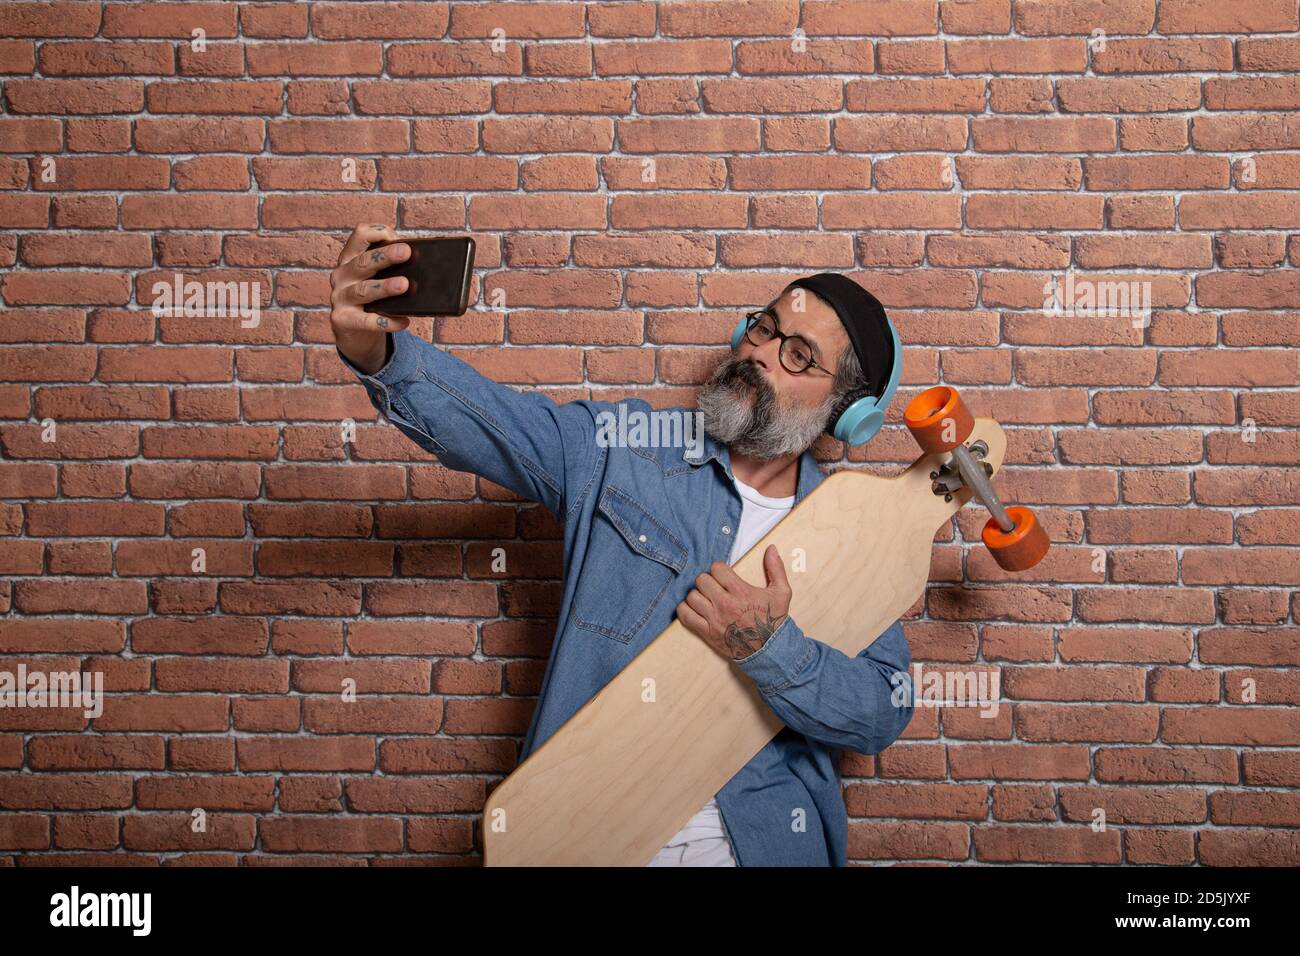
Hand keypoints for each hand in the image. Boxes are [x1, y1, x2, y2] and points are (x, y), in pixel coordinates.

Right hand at [330, 223, 410, 371]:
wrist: (353, 332)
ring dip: (384, 287)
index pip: (359, 235)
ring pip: (363, 290)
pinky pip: (365, 321)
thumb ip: (391, 268)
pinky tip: (402, 322)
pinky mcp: (343, 320)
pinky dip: (385, 321)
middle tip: (406, 252)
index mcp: (351, 258)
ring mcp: (340, 298)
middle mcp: (342, 275)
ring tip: (404, 285)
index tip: (395, 236)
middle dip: (385, 256)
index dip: (376, 232)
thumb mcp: (375, 278)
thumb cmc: (372, 299)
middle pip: (363, 262)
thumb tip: (426, 266)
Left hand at [676, 544, 792, 660]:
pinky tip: (694, 608)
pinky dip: (685, 609)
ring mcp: (714, 619)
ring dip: (697, 595)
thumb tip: (771, 548)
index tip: (723, 575)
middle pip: (701, 580)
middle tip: (714, 586)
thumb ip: (776, 568)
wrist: (770, 650)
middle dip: (707, 580)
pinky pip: (686, 616)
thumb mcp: (781, 593)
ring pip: (692, 596)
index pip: (716, 568)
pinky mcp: (707, 632)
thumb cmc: (774, 621)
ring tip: (705, 598)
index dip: (719, 569)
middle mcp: (725, 604)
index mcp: (741, 591)